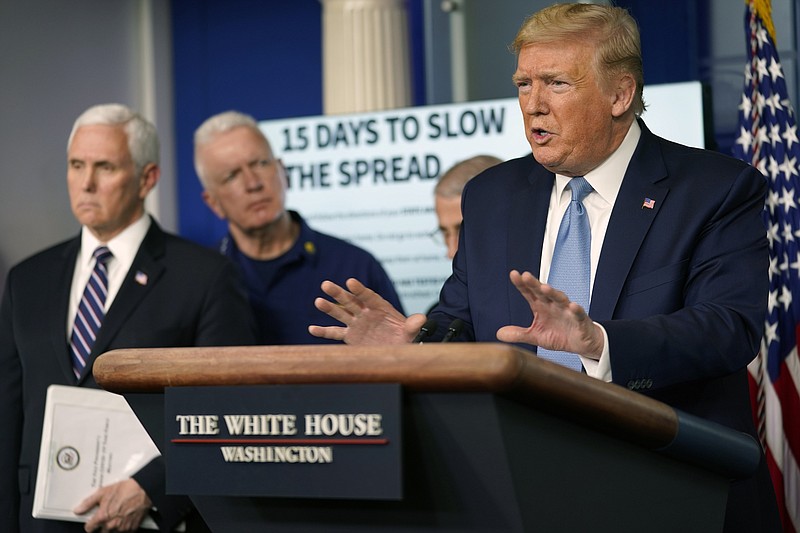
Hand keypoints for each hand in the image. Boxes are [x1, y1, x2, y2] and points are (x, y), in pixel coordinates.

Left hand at [74, 478, 151, 531]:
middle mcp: (111, 525)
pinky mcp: (131, 528)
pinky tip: (124, 520)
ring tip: (116, 518)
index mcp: (102, 517)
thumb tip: (78, 509)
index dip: (90, 524)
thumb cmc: (126, 489)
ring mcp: (122, 528)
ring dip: (112, 529)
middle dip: (102, 527)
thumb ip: (88, 502)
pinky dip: (122, 529)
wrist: (144, 490)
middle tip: (106, 518)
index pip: (89, 528)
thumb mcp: (104, 492)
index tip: (92, 522)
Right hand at [309, 278, 426, 344]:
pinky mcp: (350, 336)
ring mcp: (357, 324)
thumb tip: (422, 318)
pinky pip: (335, 333)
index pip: (369, 296)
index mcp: (380, 308)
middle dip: (339, 294)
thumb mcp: (412, 332)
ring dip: (329, 308)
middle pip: (351, 301)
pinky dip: (324, 331)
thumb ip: (414, 325)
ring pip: (341, 314)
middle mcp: (366, 313)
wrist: (399, 351)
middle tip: (326, 285)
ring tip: (318, 301)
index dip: (360, 290)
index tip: (350, 282)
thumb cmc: (406, 338)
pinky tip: (312, 329)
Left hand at [496, 270, 603, 357]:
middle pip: (543, 292)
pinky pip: (578, 314)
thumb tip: (499, 333)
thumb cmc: (559, 335)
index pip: (530, 293)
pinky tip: (572, 306)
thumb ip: (519, 334)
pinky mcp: (580, 320)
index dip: (522, 285)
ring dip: (553, 293)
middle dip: (535, 284)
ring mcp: (567, 311)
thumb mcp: (536, 336)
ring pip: (560, 299)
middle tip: (526, 276)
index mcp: (541, 307)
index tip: (513, 274)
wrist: (581, 343)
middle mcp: (553, 305)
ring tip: (545, 288)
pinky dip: (576, 310)